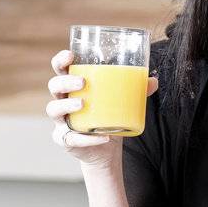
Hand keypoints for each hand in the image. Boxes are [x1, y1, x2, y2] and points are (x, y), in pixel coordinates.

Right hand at [46, 49, 157, 174]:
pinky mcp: (65, 140)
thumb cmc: (110, 120)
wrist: (106, 150)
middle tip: (82, 82)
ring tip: (82, 104)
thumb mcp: (122, 104)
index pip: (60, 70)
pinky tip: (102, 137)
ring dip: (66, 105)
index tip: (70, 55)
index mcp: (73, 88)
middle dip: (65, 82)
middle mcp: (62, 102)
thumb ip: (135, 92)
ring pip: (53, 109)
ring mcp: (61, 121)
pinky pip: (70, 138)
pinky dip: (86, 139)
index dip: (61, 61)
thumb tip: (153, 81)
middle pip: (54, 86)